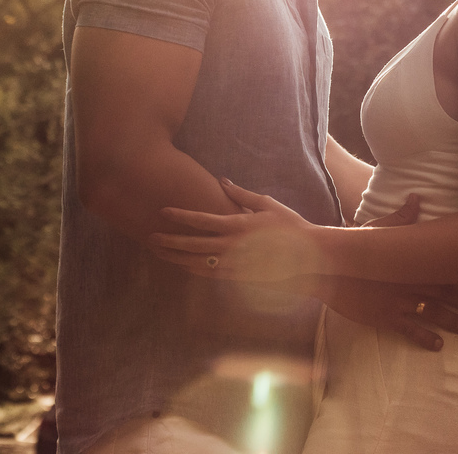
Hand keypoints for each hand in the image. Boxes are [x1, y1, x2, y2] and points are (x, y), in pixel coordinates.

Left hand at [149, 178, 318, 280]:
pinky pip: (210, 275)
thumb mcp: (267, 204)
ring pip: (197, 262)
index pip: (201, 220)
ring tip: (161, 252)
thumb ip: (241, 194)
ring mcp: (235, 264)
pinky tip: (182, 265)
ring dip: (177, 257)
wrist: (308, 256)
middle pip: (193, 244)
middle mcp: (233, 246)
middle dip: (170, 240)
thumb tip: (222, 181)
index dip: (180, 215)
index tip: (163, 211)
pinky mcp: (239, 277)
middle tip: (150, 237)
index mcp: (238, 225)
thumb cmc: (290, 225)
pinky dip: (193, 269)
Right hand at [326, 193, 457, 350]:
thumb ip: (400, 219)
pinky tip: (438, 345)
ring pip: (434, 313)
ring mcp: (399, 302)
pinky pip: (411, 330)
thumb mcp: (376, 230)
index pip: (444, 270)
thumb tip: (416, 199)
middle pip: (445, 294)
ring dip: (453, 321)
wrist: (327, 267)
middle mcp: (410, 283)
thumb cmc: (351, 247)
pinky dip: (426, 338)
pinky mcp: (386, 317)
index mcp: (410, 263)